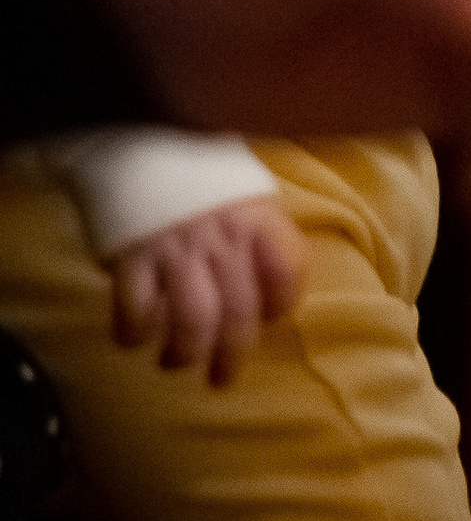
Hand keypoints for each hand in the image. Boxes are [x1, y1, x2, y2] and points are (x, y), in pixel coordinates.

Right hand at [112, 195, 304, 384]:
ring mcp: (177, 247)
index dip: (281, 303)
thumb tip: (274, 299)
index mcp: (256, 220)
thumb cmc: (202, 183)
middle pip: (239, 311)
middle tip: (221, 378)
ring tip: (175, 362)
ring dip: (184, 353)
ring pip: (192, 318)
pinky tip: (134, 337)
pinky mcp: (133, 254)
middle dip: (231, 356)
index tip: (268, 318)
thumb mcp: (245, 196)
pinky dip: (134, 332)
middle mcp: (221, 237)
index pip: (286, 271)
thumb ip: (262, 240)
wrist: (139, 141)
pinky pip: (136, 307)